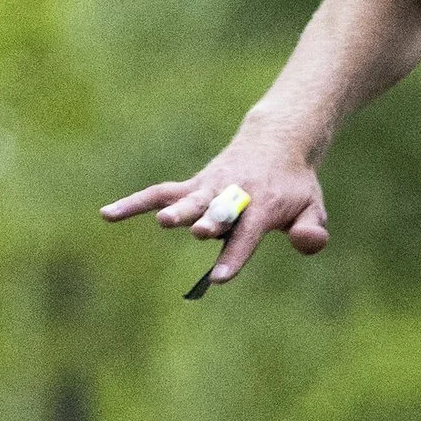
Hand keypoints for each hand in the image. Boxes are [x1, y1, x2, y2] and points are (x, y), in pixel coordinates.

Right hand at [99, 140, 329, 284]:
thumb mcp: (313, 207)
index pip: (249, 233)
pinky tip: (107, 214)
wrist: (275, 143)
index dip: (235, 255)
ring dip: (177, 209)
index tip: (220, 278)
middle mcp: (234, 194)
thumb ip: (312, 230)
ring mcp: (209, 188)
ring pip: (189, 198)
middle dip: (209, 222)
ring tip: (163, 221)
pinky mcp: (192, 185)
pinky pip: (160, 193)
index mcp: (265, 204)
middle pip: (218, 210)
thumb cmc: (293, 186)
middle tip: (199, 232)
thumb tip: (305, 243)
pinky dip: (134, 202)